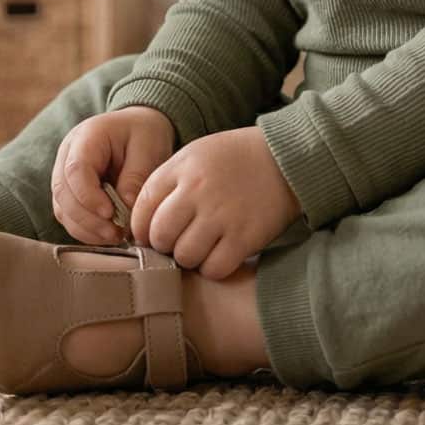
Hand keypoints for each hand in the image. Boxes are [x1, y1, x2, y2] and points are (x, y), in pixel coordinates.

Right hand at [51, 106, 175, 245]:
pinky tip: (108, 235)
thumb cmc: (143, 133)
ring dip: (86, 228)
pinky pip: (69, 217)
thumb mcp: (148, 147)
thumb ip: (136, 177)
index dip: (88, 196)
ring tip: (116, 236)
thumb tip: (125, 210)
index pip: (75, 170)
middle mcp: (67, 155)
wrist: (137, 126)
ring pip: (62, 209)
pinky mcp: (70, 193)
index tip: (110, 214)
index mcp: (86, 137)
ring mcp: (64, 174)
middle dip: (87, 219)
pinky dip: (86, 230)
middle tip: (116, 233)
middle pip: (63, 193)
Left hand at [130, 126, 301, 280]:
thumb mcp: (194, 156)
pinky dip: (214, 268)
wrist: (284, 158)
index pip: (142, 209)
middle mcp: (197, 192)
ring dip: (189, 258)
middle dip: (164, 246)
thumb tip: (142, 221)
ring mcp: (222, 215)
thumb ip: (167, 183)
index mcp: (180, 169)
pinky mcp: (245, 236)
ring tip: (201, 248)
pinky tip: (220, 255)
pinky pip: (215, 268)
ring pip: (185, 256)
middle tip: (177, 243)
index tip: (149, 235)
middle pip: (160, 236)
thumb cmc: (235, 159)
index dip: (141, 229)